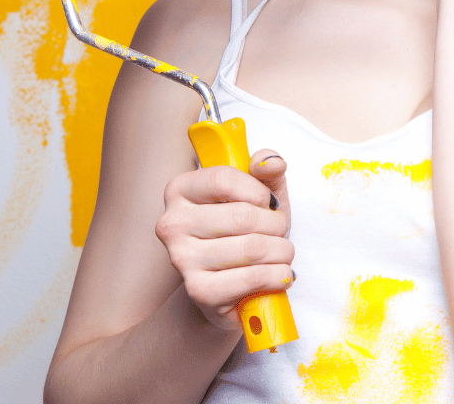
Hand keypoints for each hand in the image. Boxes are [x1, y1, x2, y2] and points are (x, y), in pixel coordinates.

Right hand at [154, 150, 293, 330]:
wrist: (232, 286)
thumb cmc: (246, 233)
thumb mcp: (260, 194)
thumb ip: (267, 170)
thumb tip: (269, 162)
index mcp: (181, 190)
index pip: (223, 179)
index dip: (258, 191)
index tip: (268, 203)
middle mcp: (172, 223)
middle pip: (242, 216)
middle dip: (276, 225)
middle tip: (279, 232)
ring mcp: (182, 259)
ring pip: (252, 247)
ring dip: (281, 251)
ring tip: (281, 253)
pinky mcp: (199, 291)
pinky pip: (252, 277)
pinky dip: (277, 275)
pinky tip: (278, 274)